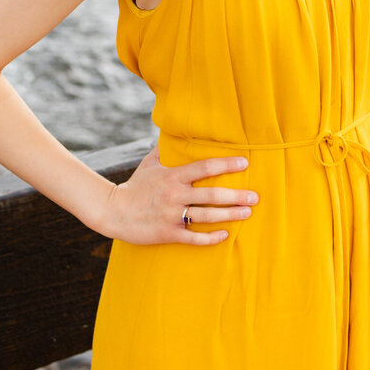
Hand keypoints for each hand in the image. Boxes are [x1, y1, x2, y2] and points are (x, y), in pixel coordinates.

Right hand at [99, 144, 258, 244]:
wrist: (113, 211)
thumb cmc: (135, 186)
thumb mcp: (149, 164)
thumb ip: (165, 150)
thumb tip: (175, 131)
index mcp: (173, 176)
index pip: (204, 167)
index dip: (226, 164)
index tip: (245, 163)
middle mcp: (175, 195)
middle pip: (211, 195)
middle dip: (236, 196)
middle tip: (255, 196)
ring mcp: (172, 215)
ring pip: (207, 216)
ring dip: (229, 215)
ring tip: (247, 213)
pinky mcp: (168, 233)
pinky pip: (194, 238)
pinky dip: (211, 238)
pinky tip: (225, 235)